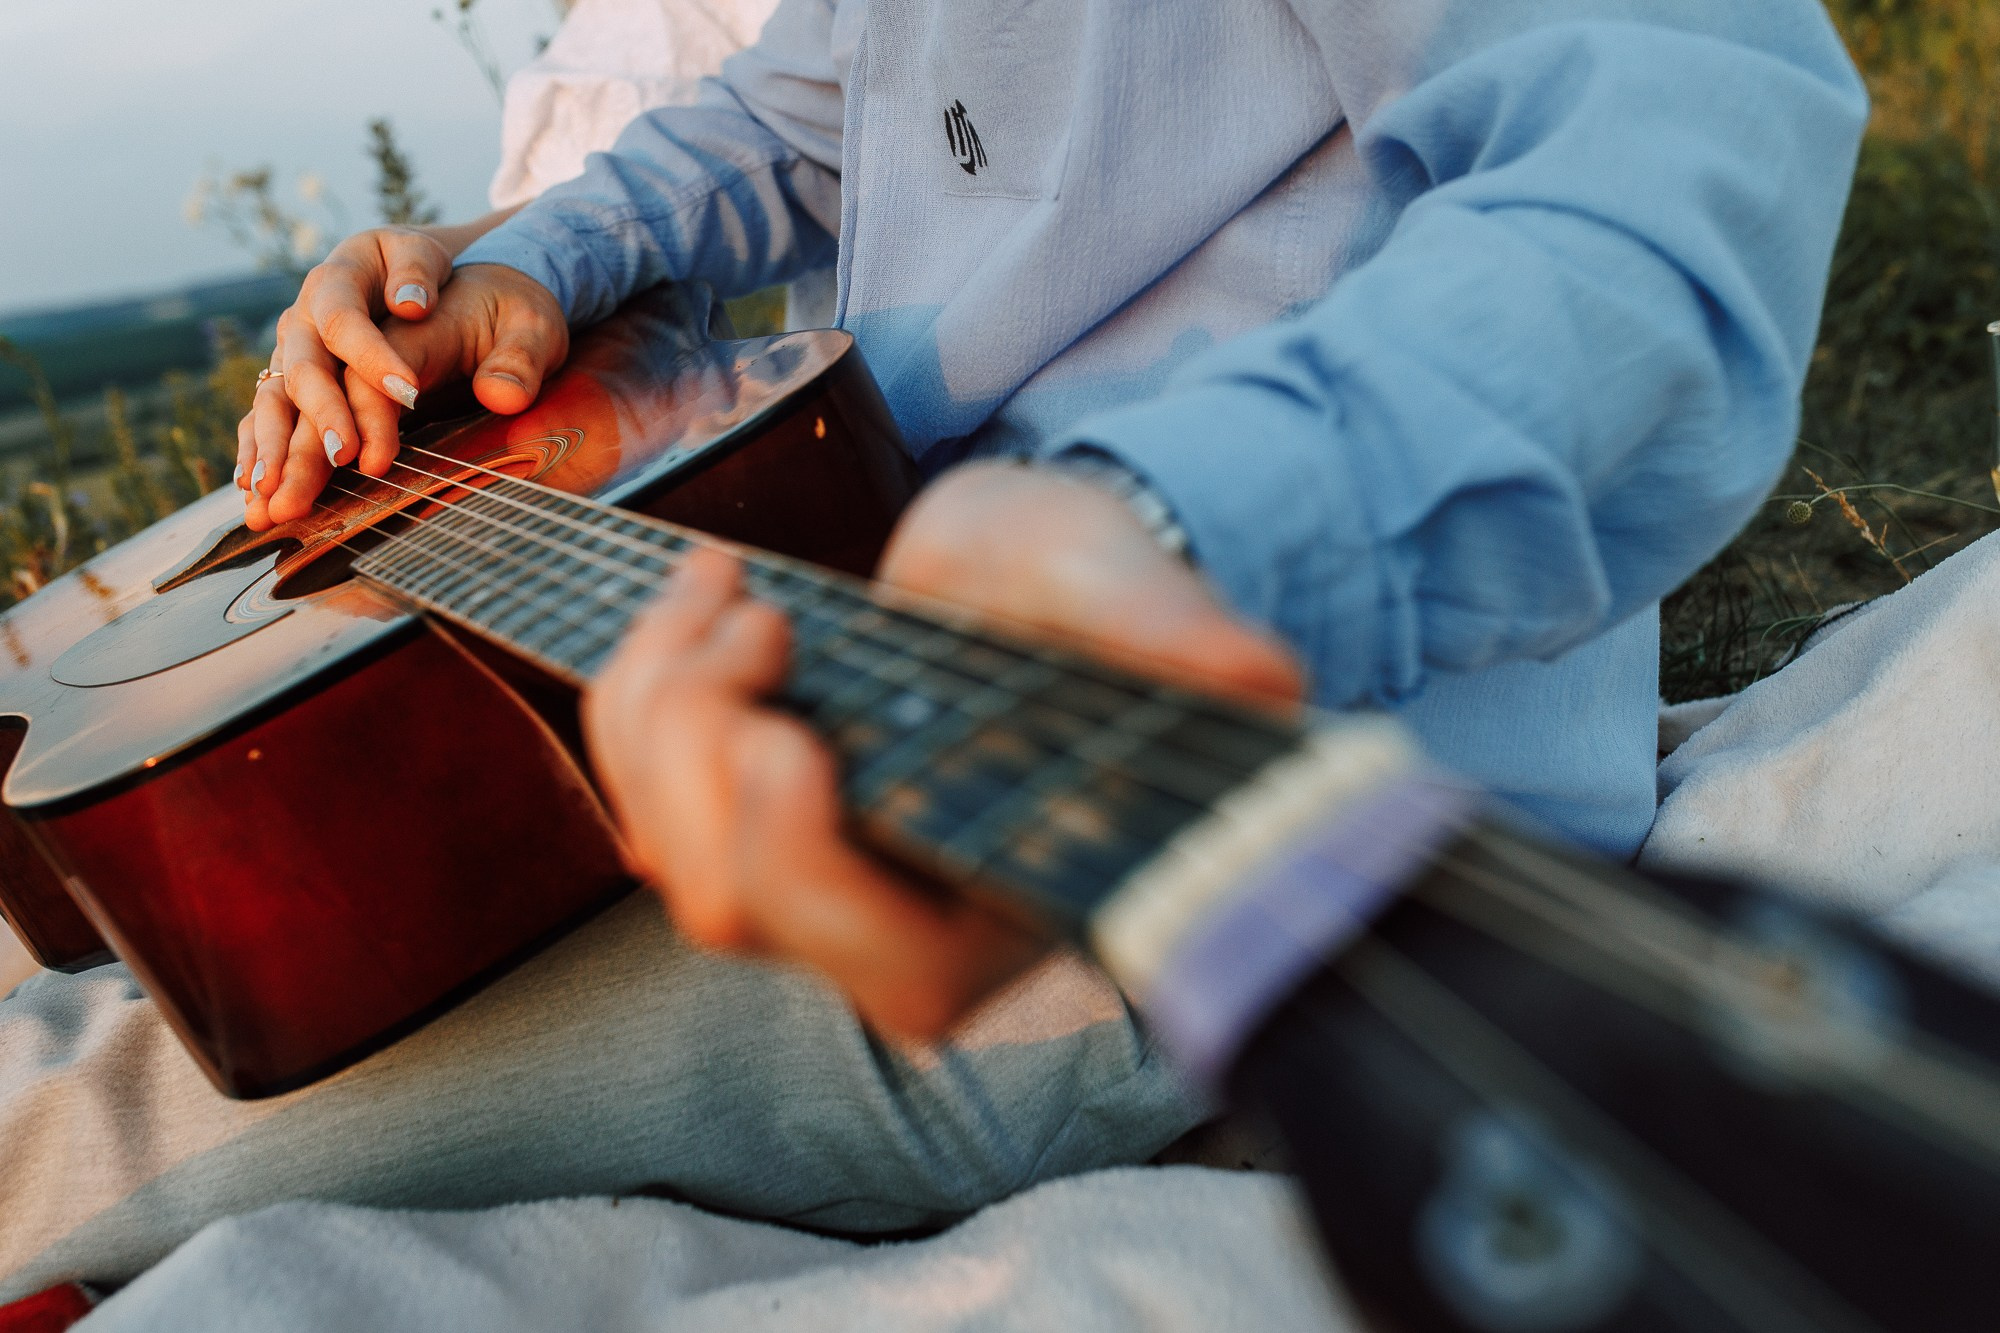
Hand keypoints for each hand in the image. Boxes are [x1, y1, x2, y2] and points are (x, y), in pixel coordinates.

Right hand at [241, 263, 568, 529]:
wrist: (430, 287)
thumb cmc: (447, 278)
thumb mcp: (447, 263)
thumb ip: (431, 277)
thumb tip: (412, 306)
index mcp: (345, 273)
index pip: (346, 316)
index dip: (371, 356)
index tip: (410, 395)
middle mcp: (308, 312)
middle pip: (304, 363)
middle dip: (322, 412)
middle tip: (346, 456)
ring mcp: (297, 351)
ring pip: (276, 398)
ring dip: (277, 447)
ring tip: (278, 492)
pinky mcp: (296, 384)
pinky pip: (270, 421)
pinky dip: (260, 455)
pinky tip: (258, 494)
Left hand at [582, 462, 1302, 1039]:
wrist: (1023, 567)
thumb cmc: (1088, 595)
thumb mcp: (1126, 594)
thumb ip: (1175, 635)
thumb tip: (1261, 675)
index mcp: (1007, 909)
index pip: (892, 972)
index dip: (810, 873)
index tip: (790, 735)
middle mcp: (896, 923)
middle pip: (735, 906)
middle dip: (703, 753)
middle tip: (765, 618)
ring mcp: (810, 874)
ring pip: (664, 848)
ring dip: (658, 700)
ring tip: (727, 584)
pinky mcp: (743, 814)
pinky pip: (638, 788)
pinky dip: (636, 678)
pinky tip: (702, 590)